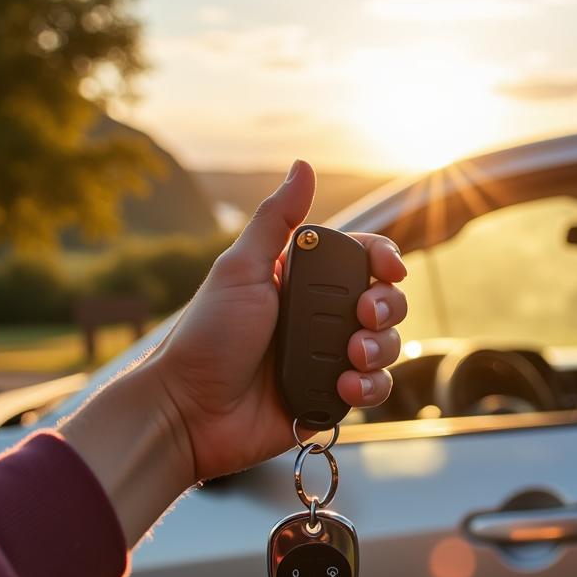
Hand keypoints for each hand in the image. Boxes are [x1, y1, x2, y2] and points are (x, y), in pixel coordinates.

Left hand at [149, 160, 406, 482]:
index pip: (363, 260)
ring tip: (351, 356)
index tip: (388, 269)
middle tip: (363, 316)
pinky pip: (375, 388)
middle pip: (385, 301)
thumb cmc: (207, 336)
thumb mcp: (241, 268)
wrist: (188, 410)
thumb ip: (277, 220)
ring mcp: (329, 359)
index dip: (384, 260)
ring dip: (380, 347)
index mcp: (304, 282)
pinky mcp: (332, 398)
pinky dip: (370, 385)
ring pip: (386, 344)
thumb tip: (303, 165)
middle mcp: (321, 318)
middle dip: (386, 306)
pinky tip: (344, 386)